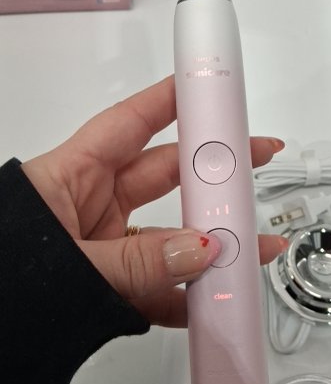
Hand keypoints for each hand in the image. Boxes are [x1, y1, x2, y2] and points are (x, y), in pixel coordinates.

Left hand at [22, 75, 286, 326]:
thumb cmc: (2, 276)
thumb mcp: (67, 265)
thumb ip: (136, 262)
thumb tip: (199, 250)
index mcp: (71, 176)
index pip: (130, 123)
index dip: (170, 99)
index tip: (210, 85)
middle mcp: (92, 205)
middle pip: (165, 174)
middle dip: (212, 167)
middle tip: (253, 158)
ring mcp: (107, 247)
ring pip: (170, 234)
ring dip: (211, 242)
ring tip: (250, 245)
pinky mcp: (114, 287)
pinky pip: (160, 284)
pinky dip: (188, 294)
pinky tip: (216, 298)